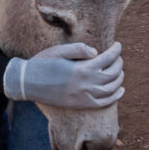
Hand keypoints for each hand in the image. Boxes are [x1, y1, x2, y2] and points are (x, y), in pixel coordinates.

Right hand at [3, 42, 124, 108]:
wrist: (29, 82)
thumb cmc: (43, 63)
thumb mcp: (59, 50)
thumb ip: (79, 49)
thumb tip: (97, 53)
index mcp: (83, 69)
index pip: (108, 58)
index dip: (115, 51)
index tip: (118, 45)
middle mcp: (87, 84)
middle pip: (113, 73)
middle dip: (118, 63)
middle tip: (118, 56)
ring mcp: (85, 96)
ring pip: (111, 88)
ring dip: (119, 78)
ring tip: (119, 70)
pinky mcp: (81, 104)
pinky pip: (104, 103)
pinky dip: (115, 96)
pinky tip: (120, 90)